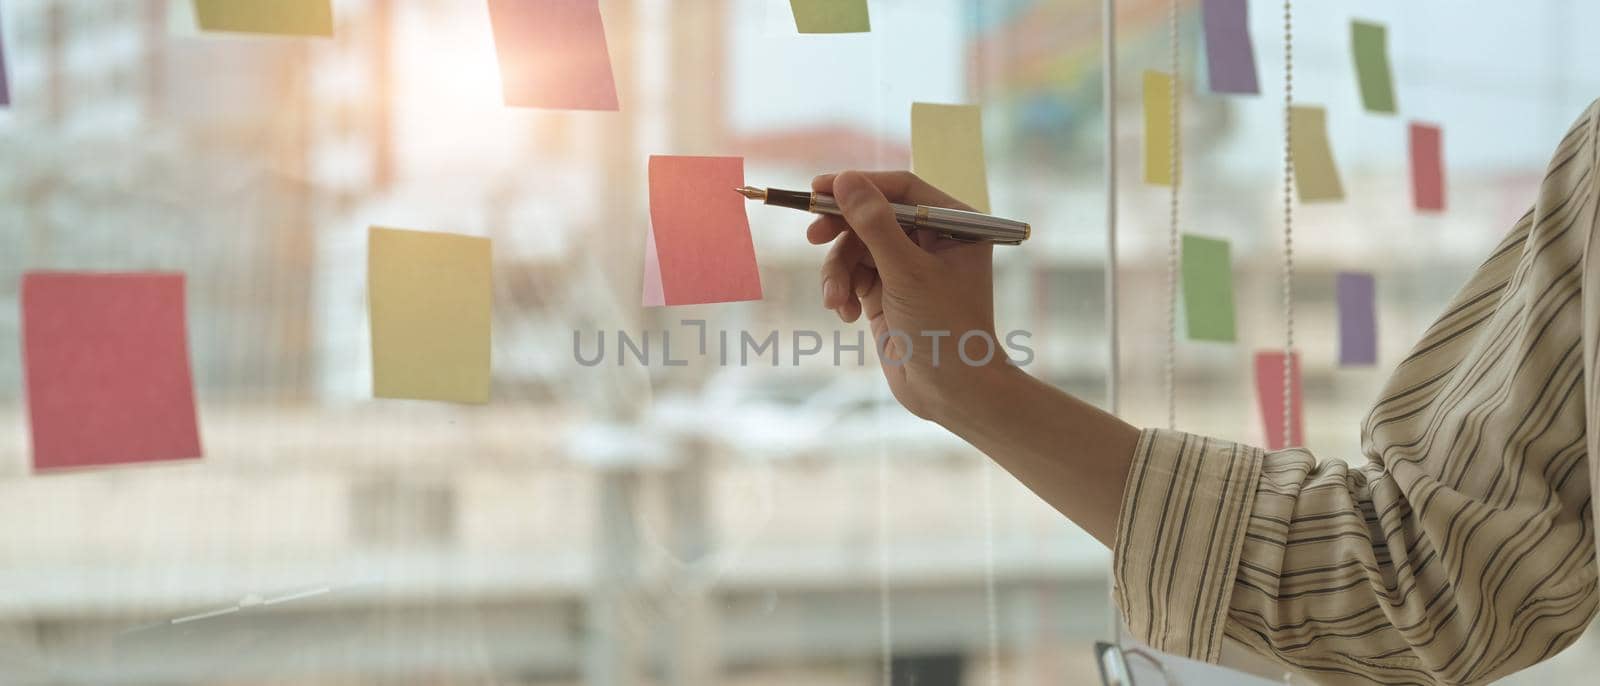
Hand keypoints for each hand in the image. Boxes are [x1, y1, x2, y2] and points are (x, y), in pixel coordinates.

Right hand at [810, 170, 1012, 421]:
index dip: (859, 185)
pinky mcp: (888, 292)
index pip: (901, 189)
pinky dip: (843, 291)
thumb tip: (845, 180)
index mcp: (955, 225)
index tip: (819, 188)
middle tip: (813, 235)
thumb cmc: (944, 328)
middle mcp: (933, 240)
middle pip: (873, 216)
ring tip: (835, 300)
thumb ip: (874, 224)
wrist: (950, 392)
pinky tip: (845, 315)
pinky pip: (853, 276)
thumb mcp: (906, 272)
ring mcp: (909, 267)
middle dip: (842, 231)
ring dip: (839, 273)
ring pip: (857, 248)